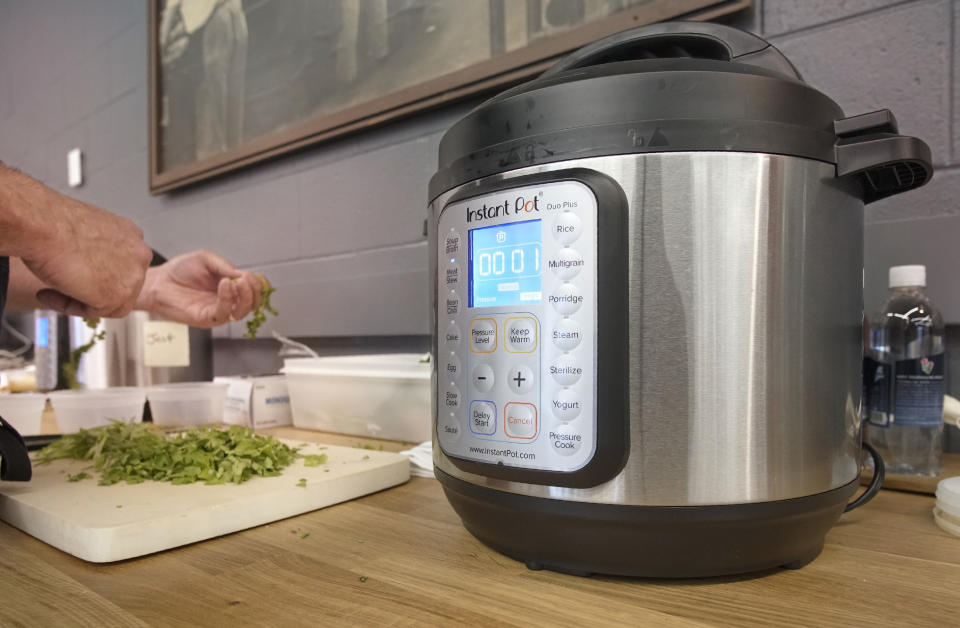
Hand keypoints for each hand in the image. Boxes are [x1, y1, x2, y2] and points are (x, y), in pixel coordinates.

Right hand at [19, 189, 152, 317]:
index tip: (75, 275)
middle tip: (62, 287)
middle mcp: (139, 254)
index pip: (121, 266)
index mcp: (131, 235)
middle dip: (90, 289)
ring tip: (50, 290)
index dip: (94, 275)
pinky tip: (48, 293)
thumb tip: (89, 265)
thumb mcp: (84, 234)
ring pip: (109, 301)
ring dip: (78, 299)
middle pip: (118, 285)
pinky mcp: (119, 296)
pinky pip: (94, 311)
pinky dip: (69, 306)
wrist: (40, 226)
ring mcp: (133, 276)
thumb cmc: (53, 224)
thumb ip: (95, 250)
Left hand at [137, 251, 264, 326]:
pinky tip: (224, 285)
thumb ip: (225, 266)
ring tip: (238, 281)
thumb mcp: (206, 259)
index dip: (258, 284)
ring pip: (242, 311)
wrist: (158, 281)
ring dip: (245, 296)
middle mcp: (226, 301)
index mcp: (229, 286)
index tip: (252, 275)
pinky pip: (223, 313)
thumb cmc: (179, 271)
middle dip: (254, 291)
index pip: (253, 291)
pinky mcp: (206, 318)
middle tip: (247, 279)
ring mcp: (217, 311)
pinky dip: (227, 298)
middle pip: (252, 303)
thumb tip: (243, 275)